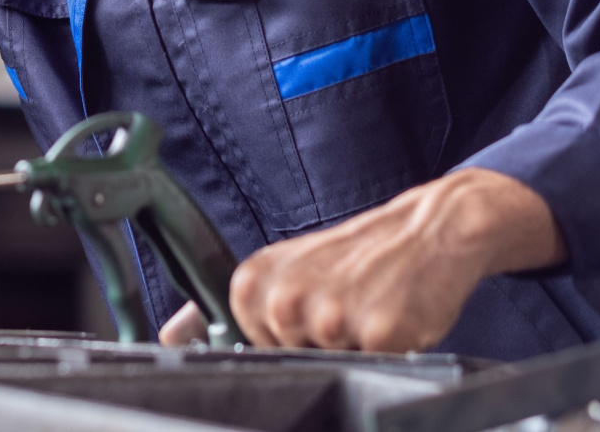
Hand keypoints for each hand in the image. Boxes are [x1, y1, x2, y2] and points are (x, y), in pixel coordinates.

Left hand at [161, 168, 563, 351]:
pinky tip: (392, 317)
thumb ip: (227, 307)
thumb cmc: (353, 257)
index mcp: (252, 282)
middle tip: (344, 305)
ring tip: (367, 308)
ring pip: (334, 367)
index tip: (305, 315)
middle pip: (291, 361)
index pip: (248, 347)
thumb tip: (172, 338)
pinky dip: (389, 352)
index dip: (283, 339)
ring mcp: (331, 316)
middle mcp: (285, 297)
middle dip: (320, 347)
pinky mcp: (378, 333)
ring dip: (355, 349)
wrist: (427, 231)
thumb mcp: (284, 272)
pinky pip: (376, 367)